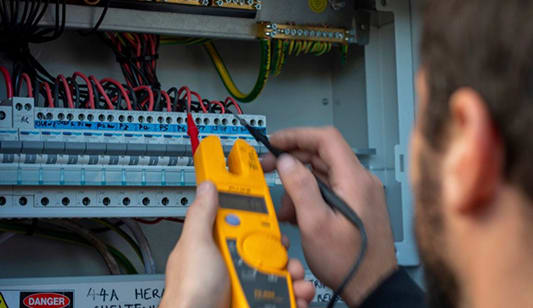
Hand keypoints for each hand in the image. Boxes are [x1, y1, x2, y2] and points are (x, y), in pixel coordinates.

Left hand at [159, 181, 314, 307]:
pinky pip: (281, 296)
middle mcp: (230, 266)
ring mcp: (242, 286)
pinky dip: (295, 296)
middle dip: (282, 251)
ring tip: (298, 281)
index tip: (275, 221)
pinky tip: (298, 296)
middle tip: (286, 256)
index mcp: (213, 247)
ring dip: (294, 275)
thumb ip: (202, 215)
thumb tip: (207, 186)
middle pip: (265, 249)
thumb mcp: (195, 246)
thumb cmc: (188, 294)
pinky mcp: (254, 301)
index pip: (241, 224)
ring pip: (277, 273)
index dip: (260, 220)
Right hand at [261, 127, 397, 305]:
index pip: (326, 139)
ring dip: (298, 183)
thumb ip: (300, 188)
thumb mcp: (316, 225)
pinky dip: (309, 195)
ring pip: (322, 172)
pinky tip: (297, 213)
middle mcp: (361, 182)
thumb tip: (287, 162)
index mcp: (355, 181)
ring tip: (285, 206)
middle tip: (269, 167)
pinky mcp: (355, 204)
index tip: (276, 142)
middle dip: (292, 160)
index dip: (297, 136)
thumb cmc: (350, 263)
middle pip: (322, 154)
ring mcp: (360, 193)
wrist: (372, 287)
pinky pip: (328, 188)